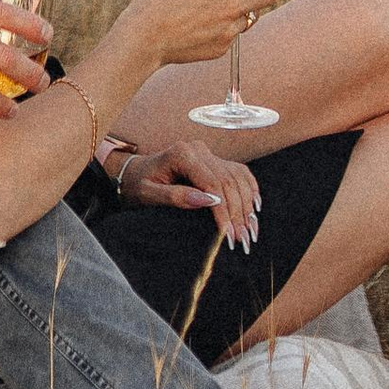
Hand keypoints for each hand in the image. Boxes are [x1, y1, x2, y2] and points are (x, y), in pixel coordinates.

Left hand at [118, 131, 263, 248]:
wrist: (134, 173)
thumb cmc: (138, 185)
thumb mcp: (150, 194)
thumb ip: (177, 196)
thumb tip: (208, 202)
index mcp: (182, 154)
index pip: (212, 183)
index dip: (223, 210)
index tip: (228, 234)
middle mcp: (198, 150)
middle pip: (227, 181)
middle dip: (238, 212)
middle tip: (243, 239)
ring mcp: (207, 153)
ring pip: (237, 177)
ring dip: (246, 204)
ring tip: (250, 230)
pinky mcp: (213, 160)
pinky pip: (237, 172)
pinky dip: (249, 188)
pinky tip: (255, 206)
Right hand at [124, 0, 295, 71]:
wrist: (142, 42)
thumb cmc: (154, 2)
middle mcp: (232, 5)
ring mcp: (229, 30)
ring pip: (254, 15)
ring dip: (250, 6)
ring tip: (231, 0)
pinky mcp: (222, 48)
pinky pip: (235, 33)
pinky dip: (230, 25)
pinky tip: (210, 21)